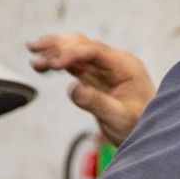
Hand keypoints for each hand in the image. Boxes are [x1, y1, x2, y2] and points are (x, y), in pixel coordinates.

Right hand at [27, 33, 153, 145]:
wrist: (147, 133)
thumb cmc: (138, 126)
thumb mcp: (119, 118)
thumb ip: (97, 103)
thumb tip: (73, 89)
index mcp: (124, 66)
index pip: (94, 51)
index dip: (72, 54)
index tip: (54, 64)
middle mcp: (114, 62)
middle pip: (82, 45)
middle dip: (58, 45)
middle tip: (35, 49)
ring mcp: (104, 68)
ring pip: (75, 51)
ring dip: (54, 50)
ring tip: (32, 51)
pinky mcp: (94, 77)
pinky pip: (73, 63)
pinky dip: (57, 61)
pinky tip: (42, 64)